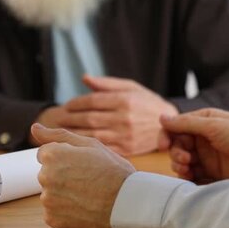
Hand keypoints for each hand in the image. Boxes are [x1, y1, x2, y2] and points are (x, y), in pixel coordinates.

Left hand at [31, 123, 135, 227]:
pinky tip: (84, 209)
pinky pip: (54, 213)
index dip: (65, 159)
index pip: (45, 155)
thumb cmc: (114, 171)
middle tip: (88, 181)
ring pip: (50, 194)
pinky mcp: (53, 219)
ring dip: (64, 195)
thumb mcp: (90, 145)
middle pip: (47, 174)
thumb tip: (34, 128)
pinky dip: (66, 213)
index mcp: (52, 155)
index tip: (82, 165)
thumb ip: (58, 135)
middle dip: (62, 176)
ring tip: (88, 196)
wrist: (131, 205)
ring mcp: (48, 200)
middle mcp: (44, 177)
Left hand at [59, 75, 177, 155]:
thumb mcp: (131, 88)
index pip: (92, 101)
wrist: (169, 127)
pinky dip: (86, 146)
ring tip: (62, 130)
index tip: (67, 105)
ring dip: (74, 133)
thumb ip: (106, 84)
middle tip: (59, 118)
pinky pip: (101, 148)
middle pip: (89, 118)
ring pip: (92, 135)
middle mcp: (124, 118)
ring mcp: (125, 136)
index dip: (76, 103)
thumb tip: (84, 78)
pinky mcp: (126, 150)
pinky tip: (76, 143)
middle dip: (70, 118)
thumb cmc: (146, 104)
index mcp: (124, 101)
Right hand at [158, 108, 228, 182]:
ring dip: (179, 165)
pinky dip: (187, 176)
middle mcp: (204, 138)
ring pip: (182, 160)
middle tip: (185, 160)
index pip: (176, 126)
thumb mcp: (214, 126)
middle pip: (177, 144)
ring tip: (187, 170)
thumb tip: (161, 118)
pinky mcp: (213, 173)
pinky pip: (192, 175)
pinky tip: (190, 178)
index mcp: (205, 122)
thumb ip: (186, 123)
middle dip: (176, 152)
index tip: (163, 146)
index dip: (166, 135)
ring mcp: (208, 156)